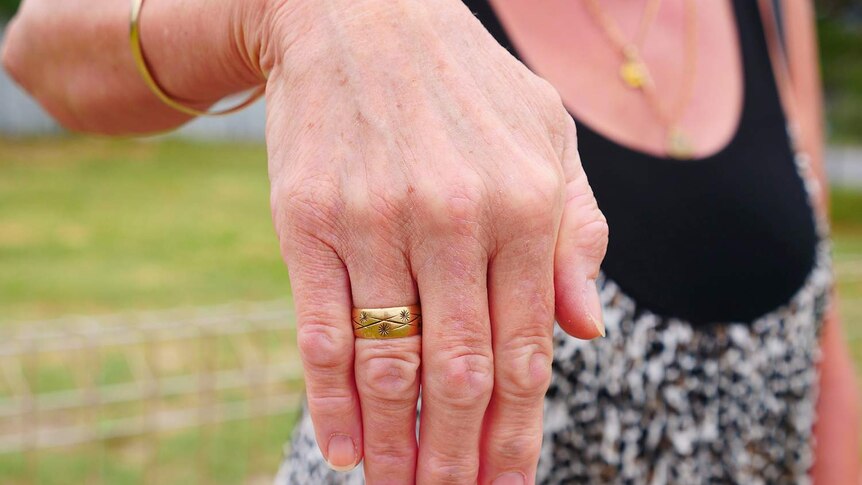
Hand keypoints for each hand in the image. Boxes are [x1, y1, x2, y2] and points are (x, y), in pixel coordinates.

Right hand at [266, 0, 607, 482]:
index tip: (507, 484)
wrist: (360, 16)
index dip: (517, 432)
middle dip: (458, 457)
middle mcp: (457, 221)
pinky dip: (333, 400)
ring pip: (391, 364)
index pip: (527, 351)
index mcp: (527, 208)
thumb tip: (586, 332)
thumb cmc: (466, 86)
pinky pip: (323, 331)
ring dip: (396, 444)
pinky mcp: (309, 221)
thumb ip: (577, 233)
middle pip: (461, 373)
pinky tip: (343, 446)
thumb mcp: (548, 138)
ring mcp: (377, 222)